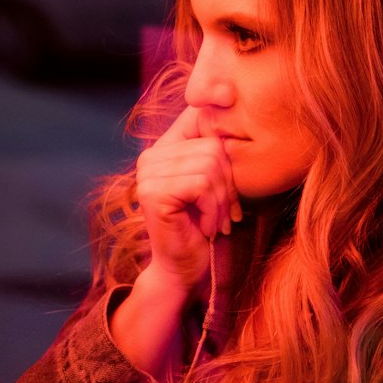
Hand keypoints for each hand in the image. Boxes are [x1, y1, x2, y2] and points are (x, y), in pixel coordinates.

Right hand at [135, 107, 241, 295]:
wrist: (183, 270)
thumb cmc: (203, 228)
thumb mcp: (214, 185)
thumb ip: (217, 155)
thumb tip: (234, 112)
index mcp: (162, 149)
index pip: (205, 128)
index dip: (225, 154)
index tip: (227, 188)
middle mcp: (149, 157)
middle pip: (213, 148)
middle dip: (227, 186)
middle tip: (223, 215)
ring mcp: (147, 174)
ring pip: (210, 167)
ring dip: (220, 202)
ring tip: (213, 222)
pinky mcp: (153, 193)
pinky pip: (202, 185)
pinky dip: (212, 210)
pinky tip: (204, 226)